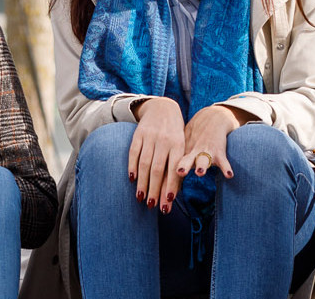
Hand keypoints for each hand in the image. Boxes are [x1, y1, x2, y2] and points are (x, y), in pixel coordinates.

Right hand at [129, 97, 185, 213]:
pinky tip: (132, 179)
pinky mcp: (138, 134)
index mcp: (178, 145)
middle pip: (158, 169)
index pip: (174, 170)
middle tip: (151, 205)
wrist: (163, 108)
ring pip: (145, 163)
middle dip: (154, 189)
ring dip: (142, 182)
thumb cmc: (175, 133)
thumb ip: (177, 166)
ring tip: (140, 197)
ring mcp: (150, 137)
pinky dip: (132, 166)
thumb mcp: (181, 146)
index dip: (170, 187)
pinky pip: (133, 152)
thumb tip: (172, 193)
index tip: (167, 203)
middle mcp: (164, 141)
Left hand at [174, 106, 245, 185]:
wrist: (212, 118)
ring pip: (203, 159)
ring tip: (200, 172)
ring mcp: (206, 152)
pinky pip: (224, 162)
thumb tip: (167, 190)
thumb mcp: (182, 148)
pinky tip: (229, 175)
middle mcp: (192, 152)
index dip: (167, 180)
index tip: (164, 194)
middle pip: (185, 161)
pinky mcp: (219, 152)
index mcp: (180, 152)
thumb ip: (175, 167)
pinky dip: (226, 168)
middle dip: (182, 167)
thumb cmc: (193, 139)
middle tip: (179, 173)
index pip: (172, 167)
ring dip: (202, 166)